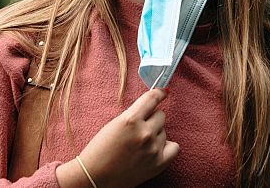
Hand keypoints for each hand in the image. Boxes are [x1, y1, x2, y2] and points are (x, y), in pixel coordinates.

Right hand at [57, 89, 178, 187]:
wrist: (95, 177)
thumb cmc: (100, 150)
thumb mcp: (114, 124)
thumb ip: (133, 115)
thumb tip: (151, 106)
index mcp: (130, 120)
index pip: (152, 99)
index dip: (159, 93)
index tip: (163, 91)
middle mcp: (144, 133)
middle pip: (161, 115)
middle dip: (152, 118)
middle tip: (140, 127)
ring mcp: (153, 149)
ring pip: (164, 131)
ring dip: (155, 134)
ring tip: (140, 143)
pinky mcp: (158, 164)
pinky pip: (174, 147)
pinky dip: (167, 146)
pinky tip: (156, 148)